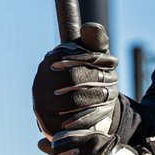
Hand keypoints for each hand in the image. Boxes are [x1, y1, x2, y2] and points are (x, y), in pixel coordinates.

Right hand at [32, 22, 119, 139]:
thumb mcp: (94, 57)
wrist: (83, 110)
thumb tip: (91, 27)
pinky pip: (73, 122)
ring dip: (100, 96)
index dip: (96, 58)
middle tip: (115, 80)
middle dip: (99, 78)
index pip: (72, 56)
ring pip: (74, 100)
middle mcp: (40, 82)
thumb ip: (95, 41)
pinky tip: (105, 109)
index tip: (114, 62)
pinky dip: (94, 115)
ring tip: (112, 93)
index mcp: (49, 61)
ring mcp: (42, 106)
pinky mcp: (49, 127)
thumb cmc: (90, 76)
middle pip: (74, 78)